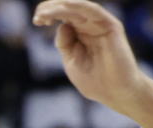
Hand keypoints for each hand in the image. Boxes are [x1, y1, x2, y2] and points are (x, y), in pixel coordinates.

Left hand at [32, 0, 152, 127]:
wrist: (117, 93)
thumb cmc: (96, 82)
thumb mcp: (72, 62)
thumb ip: (65, 44)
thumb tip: (60, 26)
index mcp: (80, 33)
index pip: (62, 16)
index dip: (48, 15)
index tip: (36, 21)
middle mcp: (89, 25)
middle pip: (68, 8)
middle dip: (50, 9)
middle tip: (37, 16)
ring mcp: (100, 24)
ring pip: (77, 6)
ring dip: (60, 7)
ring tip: (45, 13)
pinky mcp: (110, 25)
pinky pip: (92, 10)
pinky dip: (77, 6)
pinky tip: (64, 7)